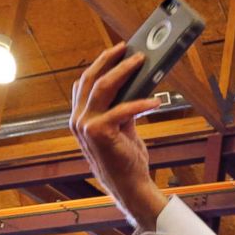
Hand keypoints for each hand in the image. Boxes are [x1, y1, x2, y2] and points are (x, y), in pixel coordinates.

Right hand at [70, 43, 168, 230]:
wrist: (129, 185)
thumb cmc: (126, 159)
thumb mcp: (122, 129)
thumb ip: (122, 109)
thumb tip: (135, 86)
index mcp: (80, 117)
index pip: (85, 83)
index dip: (100, 64)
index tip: (117, 51)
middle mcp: (77, 119)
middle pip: (90, 79)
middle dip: (109, 60)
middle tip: (128, 49)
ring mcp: (84, 125)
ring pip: (102, 87)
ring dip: (123, 72)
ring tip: (140, 63)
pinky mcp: (98, 132)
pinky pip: (122, 110)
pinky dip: (141, 103)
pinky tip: (156, 101)